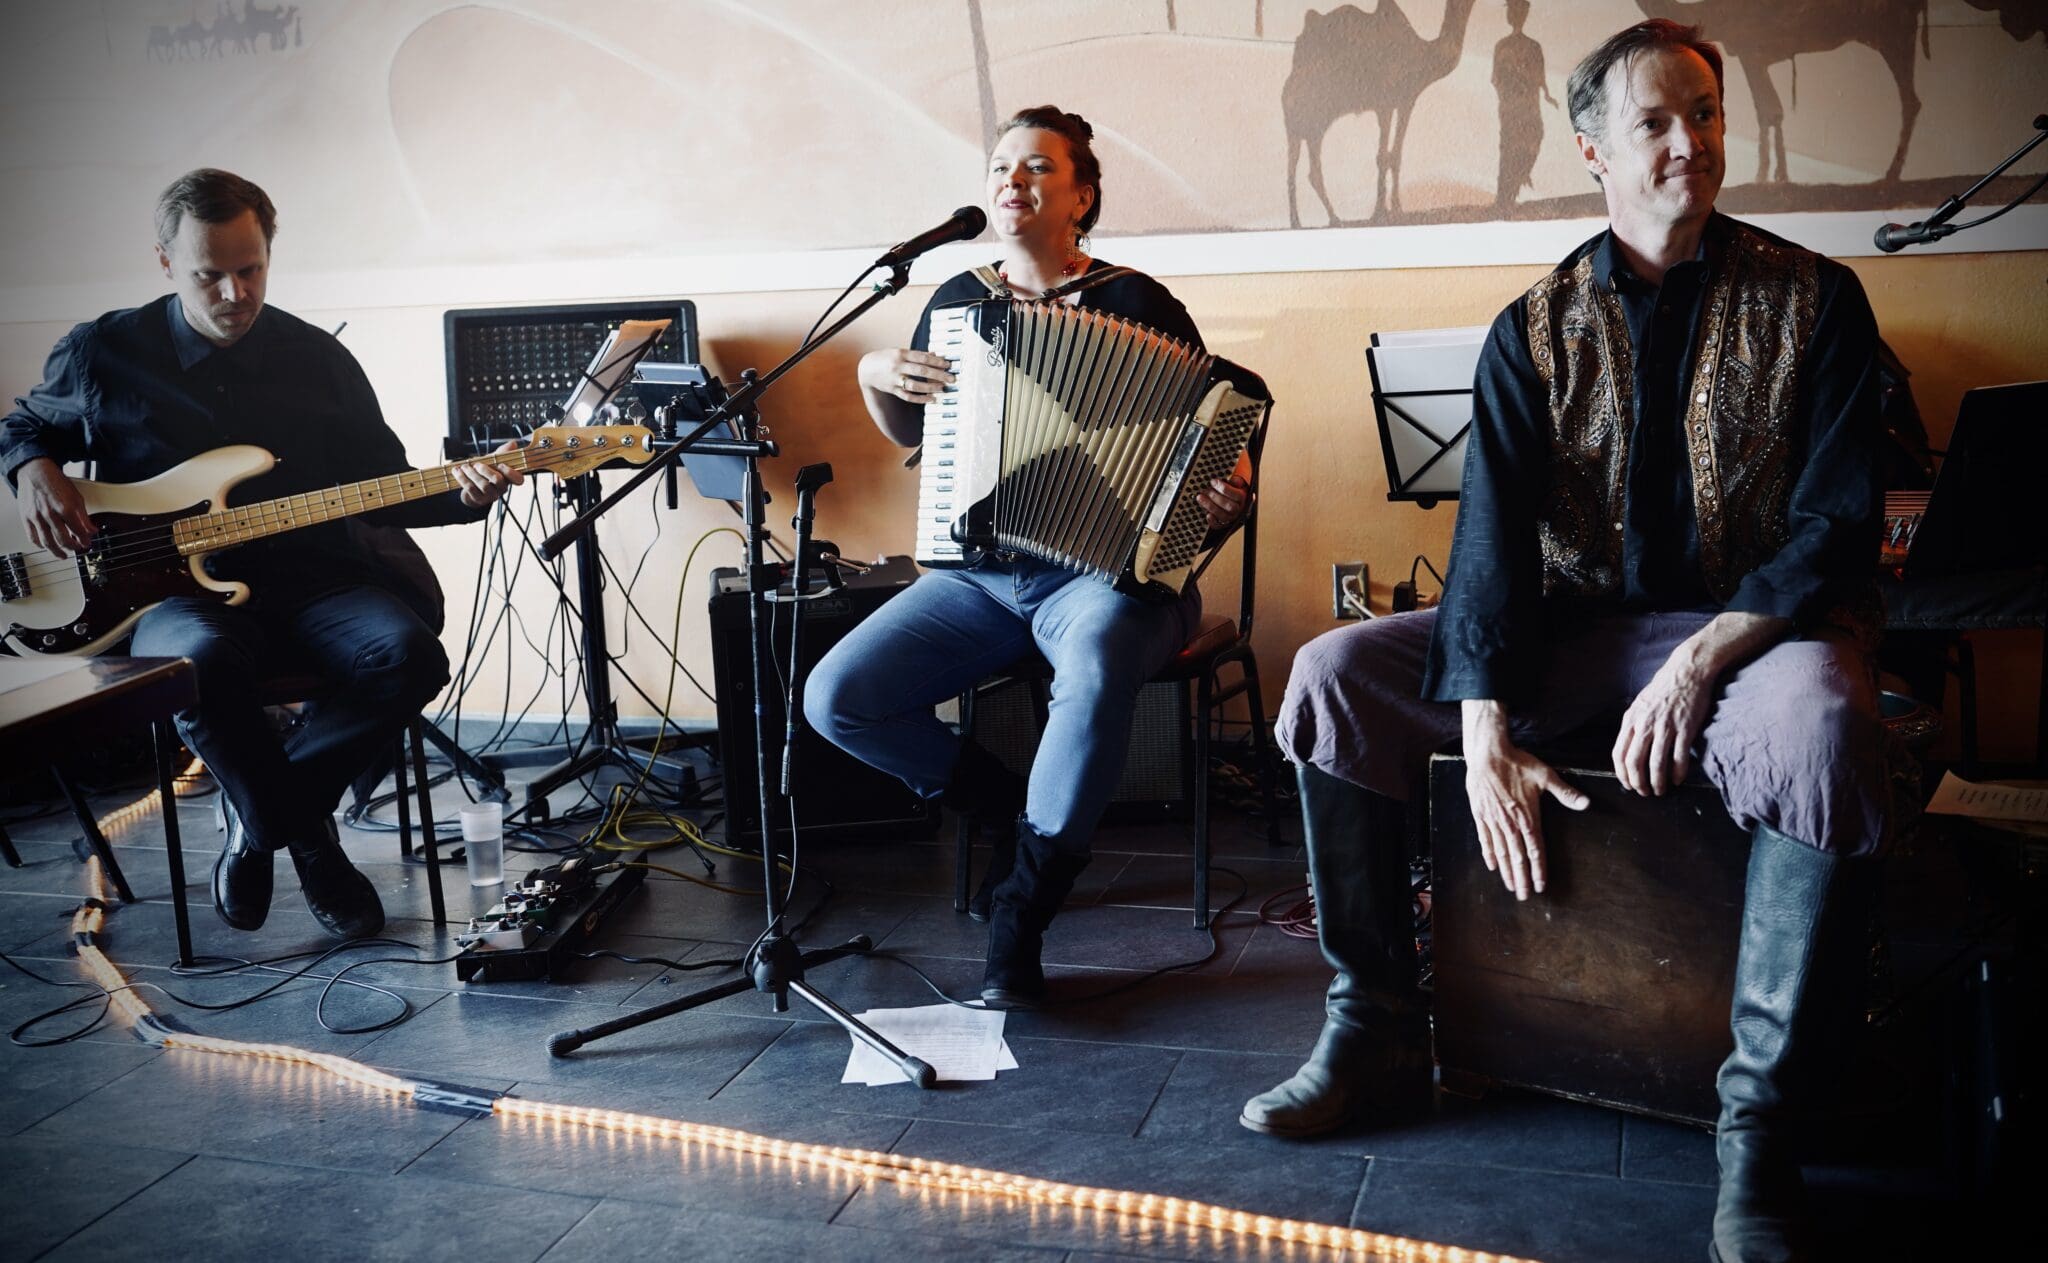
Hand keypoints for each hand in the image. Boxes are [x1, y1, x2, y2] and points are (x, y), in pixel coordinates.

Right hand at [16, 457, 94, 557]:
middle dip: (73, 547)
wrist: (36, 472)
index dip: (85, 540)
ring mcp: (37, 516)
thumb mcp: (76, 497)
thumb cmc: (56, 482)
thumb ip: (84, 516)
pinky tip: (46, 547)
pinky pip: (33, 537)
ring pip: (47, 542)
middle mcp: (50, 513)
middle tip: (77, 549)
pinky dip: (40, 545)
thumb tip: (92, 530)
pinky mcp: (26, 517)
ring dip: (57, 551)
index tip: (87, 543)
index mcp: (65, 508)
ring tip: (63, 555)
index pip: (79, 531)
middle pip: (63, 539)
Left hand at [451, 440, 524, 508]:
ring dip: (472, 474)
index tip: (501, 465)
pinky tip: (457, 471)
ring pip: (483, 485)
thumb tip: (513, 443)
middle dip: (486, 470)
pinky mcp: (478, 500)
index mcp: (508, 479)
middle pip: (498, 480)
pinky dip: (462, 478)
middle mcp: (501, 489)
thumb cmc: (484, 473)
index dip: (511, 473)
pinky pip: (471, 489)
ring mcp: (491, 496)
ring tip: (464, 466)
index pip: (518, 480)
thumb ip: (502, 453)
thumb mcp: (493, 461)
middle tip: (476, 464)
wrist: (471, 488)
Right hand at [859, 347, 953, 405]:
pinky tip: (932, 399)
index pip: (922, 357)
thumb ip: (917, 355)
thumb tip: (936, 355)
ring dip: (930, 388)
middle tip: (951, 378)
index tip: (948, 365)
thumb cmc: (887, 358)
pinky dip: (921, 399)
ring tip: (942, 388)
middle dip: (938, 375)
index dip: (936, 361)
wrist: (867, 369)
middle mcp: (897, 366)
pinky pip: (908, 397)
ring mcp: (894, 379)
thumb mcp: (900, 352)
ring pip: (915, 385)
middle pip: (921, 371)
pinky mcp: (893, 390)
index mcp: (900, 354)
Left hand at [1195, 472, 1250, 529]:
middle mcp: (1239, 510)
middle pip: (1230, 507)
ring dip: (1210, 506)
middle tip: (1206, 491)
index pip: (1237, 495)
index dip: (1224, 489)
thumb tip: (1235, 481)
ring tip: (1200, 497)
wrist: (1235, 502)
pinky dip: (1212, 521)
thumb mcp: (1238, 484)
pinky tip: (1207, 514)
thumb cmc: (1234, 490)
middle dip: (1216, 498)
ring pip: (1223, 516)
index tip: (1213, 482)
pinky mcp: (1224, 524)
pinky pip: (1218, 526)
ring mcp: (1232, 518)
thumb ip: (1236, 481)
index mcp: (1244, 499)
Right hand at [1463, 719, 1589, 900]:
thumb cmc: (1517, 763)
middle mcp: (1510, 824)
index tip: (1540, 886)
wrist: (1487, 754)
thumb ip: (1565, 793)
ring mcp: (1493, 821)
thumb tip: (1586, 803)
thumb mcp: (1545, 776)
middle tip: (1525, 897)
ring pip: (1501, 853)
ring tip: (1511, 887)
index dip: (1538, 870)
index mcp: (1528, 818)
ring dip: (1507, 872)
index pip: (1535, 851)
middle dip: (1522, 879)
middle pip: (1517, 858)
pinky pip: (1485, 840)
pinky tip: (1492, 866)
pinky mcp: (1480, 815)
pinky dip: (1489, 855)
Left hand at [1612, 652, 1715, 795]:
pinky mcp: (1685, 728)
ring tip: (1660, 790)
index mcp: (1630, 720)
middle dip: (1638, 783)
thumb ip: (1633, 725)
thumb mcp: (1639, 705)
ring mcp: (1665, 727)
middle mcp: (1645, 725)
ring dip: (1657, 782)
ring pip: (1656, 763)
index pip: (1619, 754)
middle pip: (1634, 762)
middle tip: (1644, 792)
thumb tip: (1628, 748)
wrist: (1686, 672)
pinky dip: (1677, 773)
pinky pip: (1679, 757)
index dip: (1622, 774)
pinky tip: (1677, 779)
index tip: (1628, 784)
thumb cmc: (1663, 689)